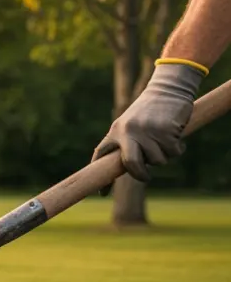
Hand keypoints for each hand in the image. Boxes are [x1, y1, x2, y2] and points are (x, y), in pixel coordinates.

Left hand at [92, 62, 203, 180]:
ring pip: (157, 160)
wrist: (167, 88)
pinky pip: (173, 152)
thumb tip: (126, 167)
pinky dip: (178, 148)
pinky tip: (176, 134)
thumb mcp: (130, 123)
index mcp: (115, 131)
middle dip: (140, 175)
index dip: (103, 177)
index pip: (102, 155)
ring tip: (164, 138)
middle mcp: (129, 132)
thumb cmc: (149, 110)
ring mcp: (147, 131)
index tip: (101, 193)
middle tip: (145, 176)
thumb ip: (126, 143)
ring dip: (165, 154)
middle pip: (131, 165)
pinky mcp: (166, 130)